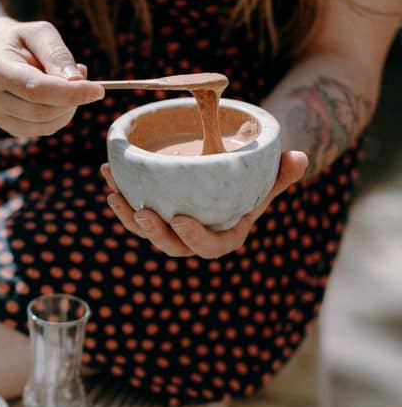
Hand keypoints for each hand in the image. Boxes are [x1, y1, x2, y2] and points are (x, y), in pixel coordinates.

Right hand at [0, 18, 104, 136]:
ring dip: (69, 108)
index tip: (99, 90)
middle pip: (42, 111)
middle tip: (83, 76)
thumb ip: (57, 54)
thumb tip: (77, 81)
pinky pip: (44, 130)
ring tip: (69, 82)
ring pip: (45, 125)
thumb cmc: (22, 40)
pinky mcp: (8, 127)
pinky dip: (61, 115)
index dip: (70, 93)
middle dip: (72, 99)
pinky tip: (59, 97)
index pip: (36, 90)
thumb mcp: (40, 33)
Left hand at [100, 151, 308, 258]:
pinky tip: (107, 173)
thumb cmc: (252, 179)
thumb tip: (299, 159)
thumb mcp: (268, 177)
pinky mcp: (153, 214)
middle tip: (140, 210)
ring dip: (126, 214)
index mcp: (225, 235)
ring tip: (112, 193)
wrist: (231, 175)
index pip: (210, 247)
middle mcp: (195, 238)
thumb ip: (282, 173)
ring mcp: (171, 228)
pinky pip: (133, 209)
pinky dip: (120, 192)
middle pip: (172, 246)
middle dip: (153, 232)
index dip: (195, 239)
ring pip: (146, 230)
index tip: (181, 221)